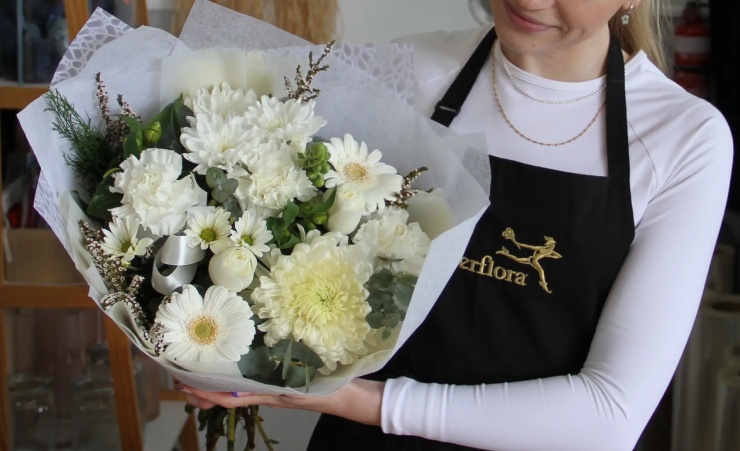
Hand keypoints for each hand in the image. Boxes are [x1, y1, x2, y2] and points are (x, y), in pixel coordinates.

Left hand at [176, 378, 384, 426]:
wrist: (346, 396)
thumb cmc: (325, 389)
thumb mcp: (300, 387)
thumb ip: (275, 387)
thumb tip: (243, 388)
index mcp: (266, 393)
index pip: (227, 398)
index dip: (205, 394)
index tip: (185, 387)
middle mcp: (264, 391)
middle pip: (225, 394)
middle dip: (201, 390)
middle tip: (178, 380)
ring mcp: (270, 388)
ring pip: (235, 389)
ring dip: (214, 384)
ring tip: (196, 374)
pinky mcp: (278, 382)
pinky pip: (250, 382)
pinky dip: (234, 377)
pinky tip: (230, 368)